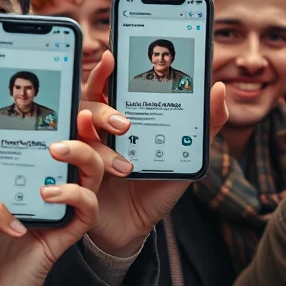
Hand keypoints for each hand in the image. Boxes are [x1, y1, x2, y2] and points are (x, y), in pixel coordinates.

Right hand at [81, 52, 228, 257]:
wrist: (135, 229)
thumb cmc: (156, 186)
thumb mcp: (185, 157)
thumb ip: (205, 125)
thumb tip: (219, 87)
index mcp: (116, 120)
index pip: (106, 87)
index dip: (104, 71)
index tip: (111, 56)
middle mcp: (93, 133)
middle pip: (86, 107)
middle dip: (102, 111)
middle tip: (123, 124)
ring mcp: (78, 157)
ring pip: (73, 138)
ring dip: (91, 146)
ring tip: (119, 164)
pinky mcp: (71, 186)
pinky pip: (65, 176)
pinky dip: (70, 177)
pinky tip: (78, 179)